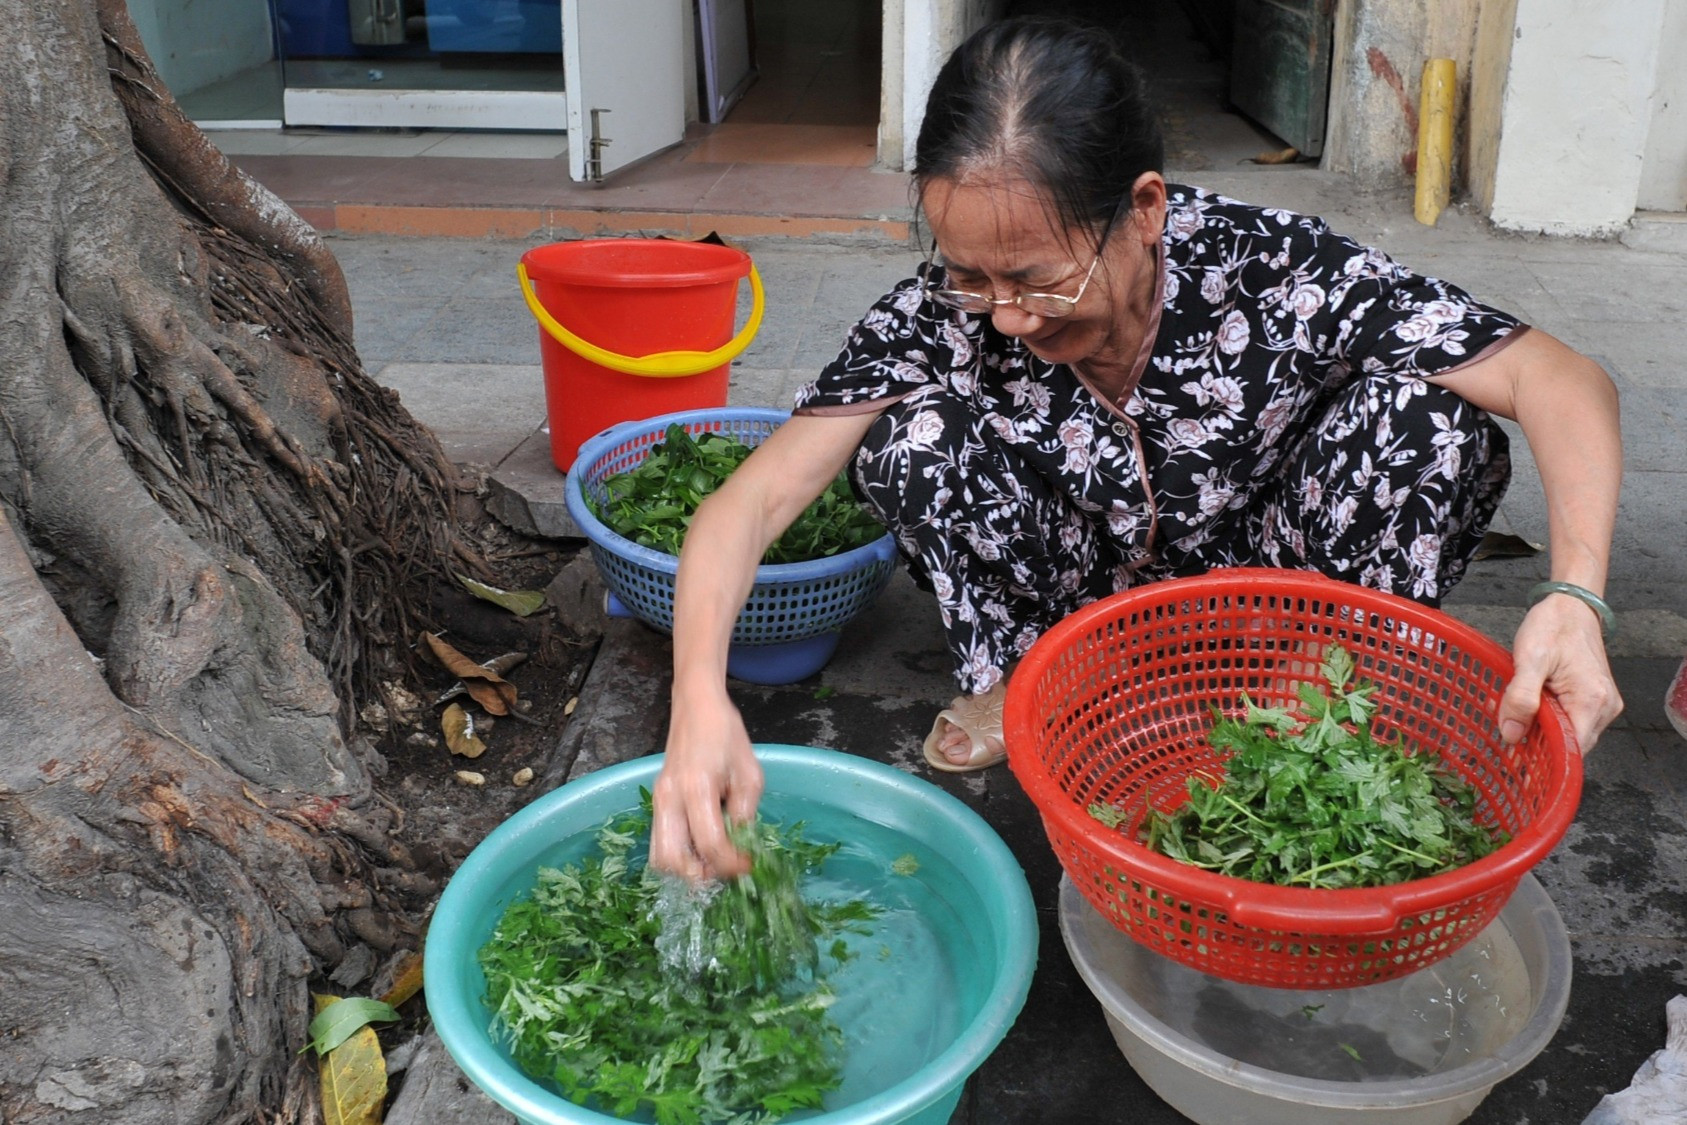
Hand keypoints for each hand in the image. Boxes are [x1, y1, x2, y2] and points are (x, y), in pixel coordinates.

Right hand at [650, 690, 762, 881]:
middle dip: (702, 874)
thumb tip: (740, 846)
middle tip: (726, 868)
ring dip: (687, 868)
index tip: (749, 864)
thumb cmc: (726, 734)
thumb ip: (745, 813)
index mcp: (696, 788)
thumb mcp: (750, 773)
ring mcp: (658, 801)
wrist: (696, 707)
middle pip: (673, 861)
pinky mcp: (656, 802)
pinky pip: (661, 842)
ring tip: (713, 860)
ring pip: (660, 857)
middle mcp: (669, 799)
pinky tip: (702, 846)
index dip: (732, 864)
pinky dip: (680, 854)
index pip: (710, 844)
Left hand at [1498, 593, 1623, 751]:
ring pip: (1568, 734)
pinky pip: (1570, 720)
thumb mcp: (1530, 658)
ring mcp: (1601, 705)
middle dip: (1537, 743)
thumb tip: (1511, 734)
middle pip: (1570, 745)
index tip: (1515, 759)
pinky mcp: (1593, 700)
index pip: (1571, 750)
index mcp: (1592, 700)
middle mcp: (1604, 708)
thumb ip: (1520, 698)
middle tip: (1506, 730)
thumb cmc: (1552, 626)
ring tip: (1513, 713)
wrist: (1571, 606)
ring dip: (1540, 730)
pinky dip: (1547, 719)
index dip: (1544, 758)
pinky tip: (1527, 707)